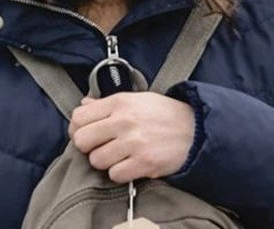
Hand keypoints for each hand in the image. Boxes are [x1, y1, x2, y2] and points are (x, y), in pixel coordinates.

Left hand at [68, 93, 195, 182]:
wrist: (196, 129)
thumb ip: (107, 103)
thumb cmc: (165, 114)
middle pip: (82, 140)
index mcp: (120, 102)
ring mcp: (134, 142)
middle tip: (101, 147)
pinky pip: (114, 174)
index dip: (78, 128)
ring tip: (120, 156)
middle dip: (89, 147)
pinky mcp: (143, 162)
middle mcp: (124, 120)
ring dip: (106, 162)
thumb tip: (84, 104)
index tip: (86, 133)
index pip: (78, 117)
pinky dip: (121, 173)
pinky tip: (131, 164)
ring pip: (96, 160)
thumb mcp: (137, 99)